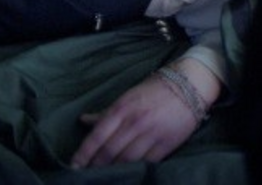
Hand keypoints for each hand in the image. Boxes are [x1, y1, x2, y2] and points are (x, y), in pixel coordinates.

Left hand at [69, 59, 218, 167]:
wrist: (187, 87)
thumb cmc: (152, 91)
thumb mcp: (125, 97)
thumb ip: (105, 113)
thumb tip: (83, 121)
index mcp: (121, 109)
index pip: (97, 135)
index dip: (84, 153)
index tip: (74, 165)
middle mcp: (134, 122)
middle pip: (110, 151)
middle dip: (95, 166)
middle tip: (85, 176)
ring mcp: (151, 134)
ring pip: (127, 159)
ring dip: (113, 170)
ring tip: (102, 178)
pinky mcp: (167, 145)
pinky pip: (147, 162)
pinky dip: (135, 171)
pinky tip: (127, 175)